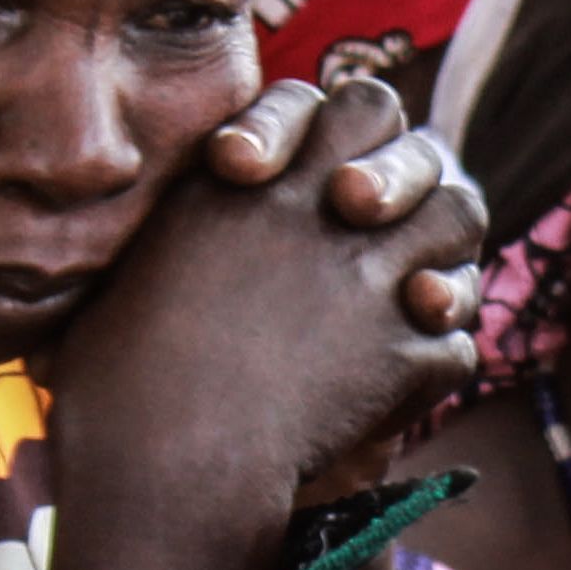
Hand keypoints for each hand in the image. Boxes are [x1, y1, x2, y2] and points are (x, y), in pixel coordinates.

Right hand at [50, 78, 488, 569]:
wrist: (163, 466)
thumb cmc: (110, 386)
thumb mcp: (109, 284)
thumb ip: (150, 244)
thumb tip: (121, 243)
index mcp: (239, 181)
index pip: (325, 103)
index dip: (331, 134)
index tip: (302, 185)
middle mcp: (316, 208)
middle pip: (410, 139)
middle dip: (409, 171)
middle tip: (376, 224)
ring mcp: (369, 275)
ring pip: (460, 215)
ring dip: (446, 255)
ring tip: (418, 298)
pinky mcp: (403, 348)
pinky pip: (458, 336)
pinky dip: (439, 358)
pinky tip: (408, 382)